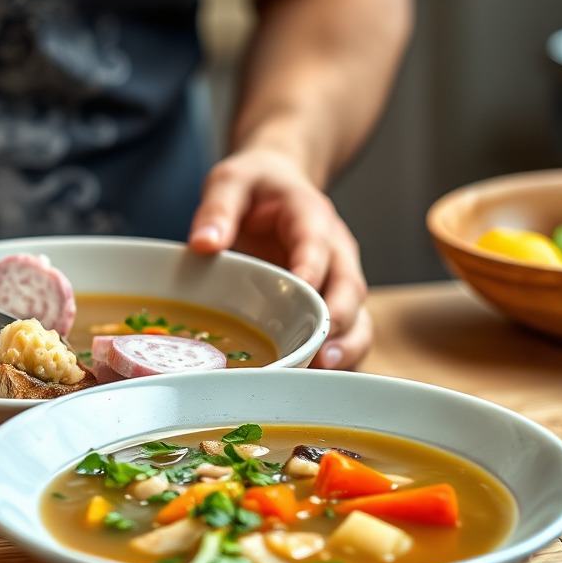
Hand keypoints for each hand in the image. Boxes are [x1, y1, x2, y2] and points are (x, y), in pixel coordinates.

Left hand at [187, 148, 370, 369]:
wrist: (277, 182)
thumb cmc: (256, 185)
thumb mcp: (231, 181)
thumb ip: (218, 208)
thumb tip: (203, 243)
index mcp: (311, 218)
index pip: (318, 245)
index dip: (312, 270)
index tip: (301, 291)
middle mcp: (335, 251)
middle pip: (349, 289)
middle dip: (338, 324)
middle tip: (317, 356)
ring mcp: (337, 280)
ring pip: (357, 318)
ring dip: (346, 348)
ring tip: (319, 375)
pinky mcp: (330, 303)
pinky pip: (344, 334)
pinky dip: (336, 360)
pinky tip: (313, 381)